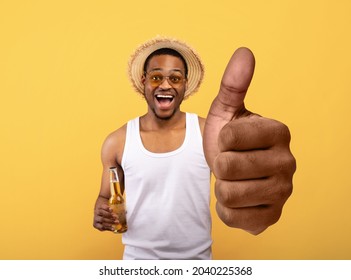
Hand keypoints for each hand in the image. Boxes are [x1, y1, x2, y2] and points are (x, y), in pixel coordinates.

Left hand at [93, 198, 118, 231]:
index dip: (108, 227)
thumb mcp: (105, 223)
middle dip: (111, 221)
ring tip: (116, 217)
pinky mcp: (100, 206)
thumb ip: (109, 226)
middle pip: (103, 220)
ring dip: (110, 215)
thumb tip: (115, 228)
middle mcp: (96, 218)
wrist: (99, 206)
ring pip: (104, 214)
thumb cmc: (103, 217)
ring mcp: (97, 211)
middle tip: (117, 222)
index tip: (114, 228)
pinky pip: (104, 208)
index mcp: (96, 224)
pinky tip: (112, 210)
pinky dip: (108, 209)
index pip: (101, 227)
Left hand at [203, 47, 295, 234]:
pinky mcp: (273, 217)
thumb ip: (234, 83)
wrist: (234, 172)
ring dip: (222, 186)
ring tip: (234, 180)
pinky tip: (238, 199)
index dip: (220, 139)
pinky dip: (226, 208)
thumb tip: (244, 52)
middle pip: (227, 167)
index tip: (229, 140)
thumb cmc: (230, 140)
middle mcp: (288, 162)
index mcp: (278, 131)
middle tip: (231, 163)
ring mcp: (283, 192)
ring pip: (228, 193)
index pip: (230, 136)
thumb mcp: (226, 110)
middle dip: (220, 165)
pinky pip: (233, 217)